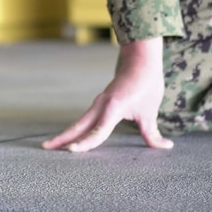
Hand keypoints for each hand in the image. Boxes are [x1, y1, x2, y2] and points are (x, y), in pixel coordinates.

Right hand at [43, 38, 173, 152]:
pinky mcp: (101, 103)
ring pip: (80, 122)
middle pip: (78, 126)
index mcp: (113, 108)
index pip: (97, 131)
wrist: (140, 60)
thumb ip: (153, 133)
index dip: (85, 142)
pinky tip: (72, 136)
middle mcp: (101, 106)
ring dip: (66, 133)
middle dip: (62, 137)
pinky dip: (77, 129)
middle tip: (45, 147)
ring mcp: (99, 104)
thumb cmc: (146, 84)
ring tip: (53, 145)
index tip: (72, 151)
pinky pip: (86, 119)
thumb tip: (167, 147)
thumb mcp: (150, 111)